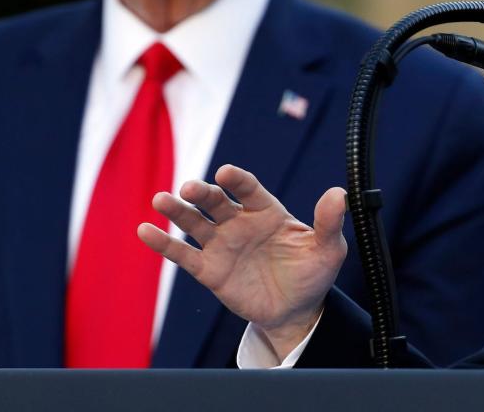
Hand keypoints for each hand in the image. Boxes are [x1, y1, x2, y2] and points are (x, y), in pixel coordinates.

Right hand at [137, 164, 346, 359]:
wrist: (296, 310)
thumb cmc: (313, 273)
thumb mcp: (329, 249)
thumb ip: (329, 222)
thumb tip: (339, 193)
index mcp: (268, 211)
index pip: (249, 189)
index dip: (237, 180)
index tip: (225, 173)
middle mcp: (241, 222)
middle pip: (216, 202)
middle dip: (202, 193)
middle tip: (188, 189)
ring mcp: (222, 244)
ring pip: (195, 223)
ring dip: (177, 211)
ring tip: (160, 200)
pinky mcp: (209, 270)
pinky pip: (183, 255)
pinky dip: (163, 243)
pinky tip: (144, 231)